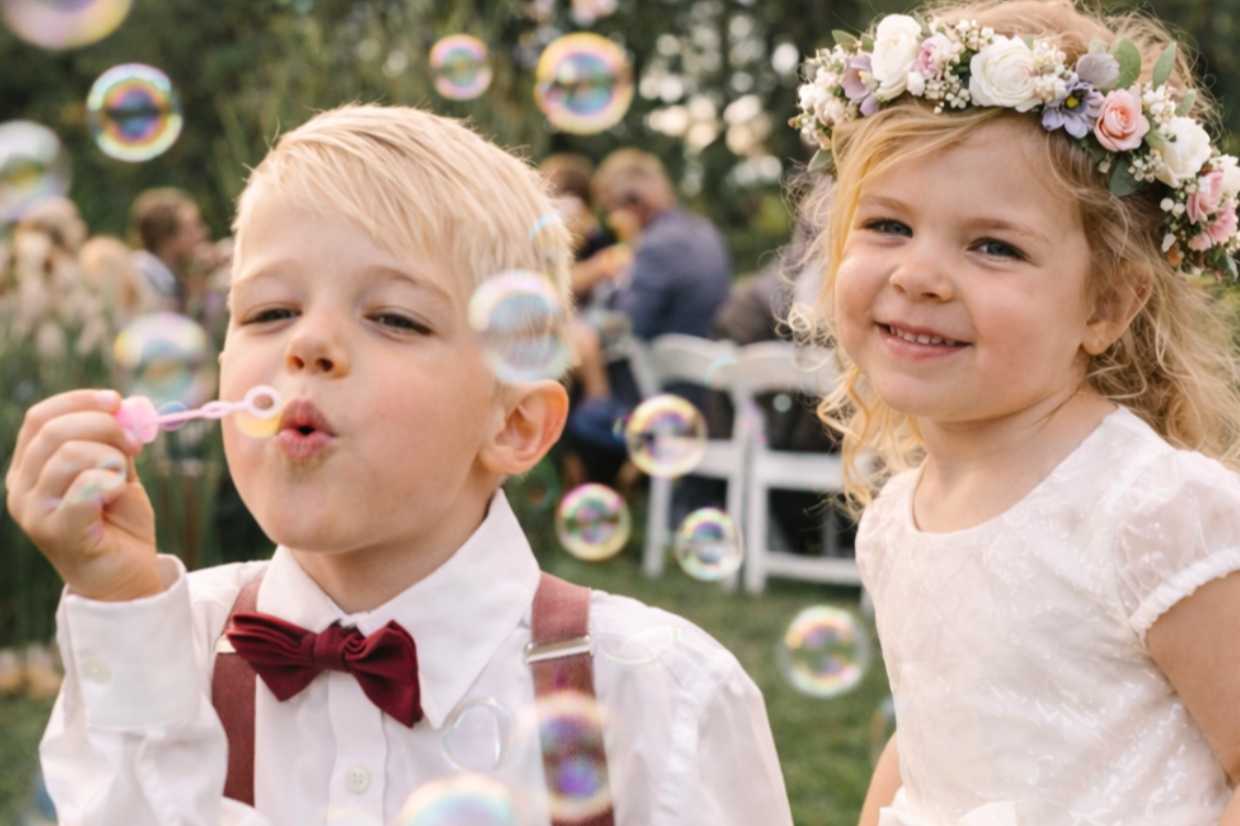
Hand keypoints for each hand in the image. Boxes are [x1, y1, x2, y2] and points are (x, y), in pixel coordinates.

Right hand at [5, 390, 161, 601]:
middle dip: (105, 426)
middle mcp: (21, 489)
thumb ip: (112, 441)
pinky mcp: (58, 532)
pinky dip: (110, 481)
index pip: (41, 418)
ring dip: (111, 456)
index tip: (118, 402)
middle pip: (54, 431)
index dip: (80, 401)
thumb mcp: (115, 470)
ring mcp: (35, 512)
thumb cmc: (117, 521)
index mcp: (29, 468)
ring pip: (71, 454)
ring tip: (123, 476)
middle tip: (134, 443)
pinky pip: (85, 487)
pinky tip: (117, 493)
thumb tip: (122, 407)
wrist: (125, 573)